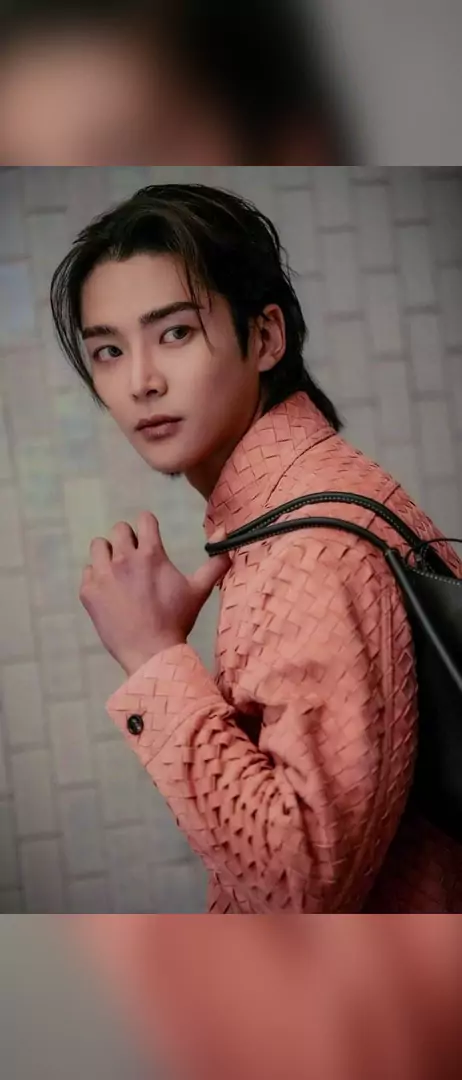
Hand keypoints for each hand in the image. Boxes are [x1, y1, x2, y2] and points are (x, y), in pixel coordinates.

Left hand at [79, 511, 229, 675]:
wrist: (150, 653)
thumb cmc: (176, 620)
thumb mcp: (199, 591)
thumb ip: (214, 562)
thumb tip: (224, 532)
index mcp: (151, 554)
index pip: (144, 519)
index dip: (148, 526)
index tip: (150, 538)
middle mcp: (124, 558)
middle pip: (119, 529)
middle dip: (128, 539)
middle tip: (135, 559)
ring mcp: (103, 575)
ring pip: (99, 546)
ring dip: (108, 554)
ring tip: (118, 572)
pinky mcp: (89, 592)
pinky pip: (87, 572)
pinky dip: (96, 578)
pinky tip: (108, 592)